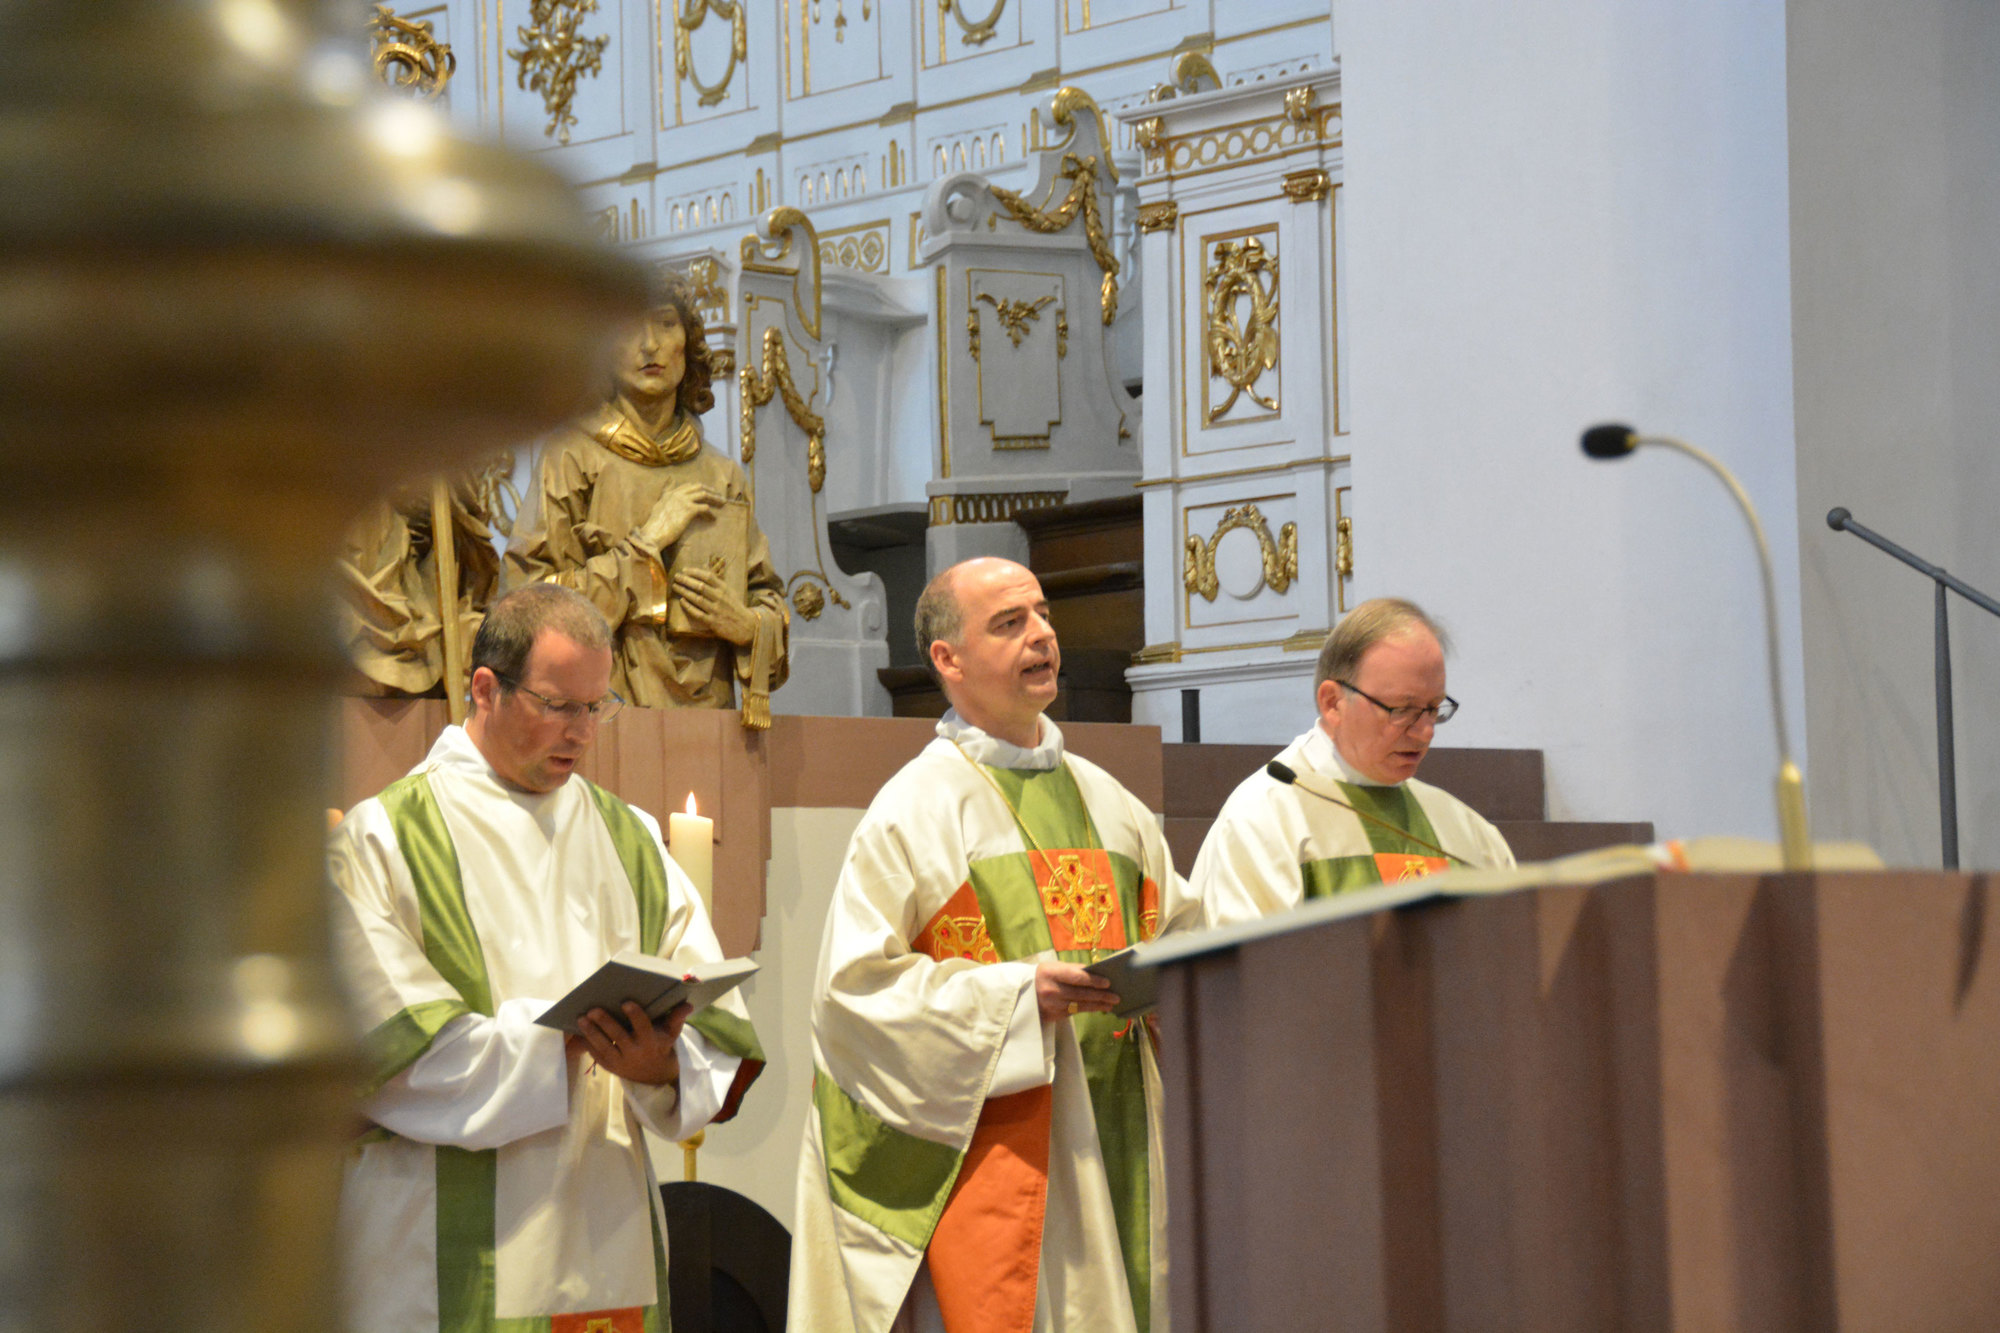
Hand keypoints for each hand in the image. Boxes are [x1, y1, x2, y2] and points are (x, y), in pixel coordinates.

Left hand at [564, 1000, 689, 1086]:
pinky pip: (596, 1056)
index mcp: (651, 1042)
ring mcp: (621, 1062)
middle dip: (605, 1023)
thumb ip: (676, 1018)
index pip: (643, 1027)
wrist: (653, 1074)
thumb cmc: (660, 1045)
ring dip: (591, 1033)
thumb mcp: (671, 1033)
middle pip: (619, 1037)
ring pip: (604, 1047)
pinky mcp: (610, 1067)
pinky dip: (588, 1044)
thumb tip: (687, 1005)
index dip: (635, 1015)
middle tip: (592, 1009)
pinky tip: (580, 1032)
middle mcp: (635, 1053)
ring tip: (581, 1019)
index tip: (626, 1002)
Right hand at [637, 483, 723, 549]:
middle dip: (710, 490)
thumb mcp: (658, 507)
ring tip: (722, 503)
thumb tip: (667, 491)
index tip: (707, 490)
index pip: (688, 485)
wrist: (653, 533)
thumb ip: (664, 497)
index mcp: (670, 493)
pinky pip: (705, 508)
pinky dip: (711, 513)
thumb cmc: (655, 525)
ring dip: (715, 498)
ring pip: (704, 494)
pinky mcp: (689, 510)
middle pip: (698, 486)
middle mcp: (677, 494)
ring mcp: (683, 501)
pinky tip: (713, 518)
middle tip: (718, 495)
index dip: (699, 487)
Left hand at [672, 565, 756, 645]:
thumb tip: (704, 567)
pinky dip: (689, 607)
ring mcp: (716, 610)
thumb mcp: (729, 591)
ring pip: (697, 599)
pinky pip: (697, 613)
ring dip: (684, 592)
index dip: (694, 572)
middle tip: (676, 577)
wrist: (746, 626)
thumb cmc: (735, 607)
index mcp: (724, 589)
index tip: (684, 570)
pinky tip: (682, 601)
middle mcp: (720, 598)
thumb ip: (716, 581)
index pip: (708, 576)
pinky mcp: (713, 622)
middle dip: (686, 580)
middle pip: (700, 586)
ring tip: (676, 587)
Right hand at [1035, 961, 1117, 1022]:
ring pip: (1080, 1006)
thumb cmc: (1043, 976)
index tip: (1108, 983)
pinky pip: (1074, 1013)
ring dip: (1098, 1005)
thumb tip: (1096, 973)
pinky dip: (1087, 1009)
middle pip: (1081, 994)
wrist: (1020, 993)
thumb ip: (1073, 969)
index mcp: (1050, 973)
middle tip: (1116, 997)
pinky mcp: (1052, 1016)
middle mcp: (1050, 990)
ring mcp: (1051, 1005)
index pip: (1076, 977)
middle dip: (1101, 996)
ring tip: (1110, 1004)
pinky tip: (1097, 1008)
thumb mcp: (1054, 967)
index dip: (1093, 980)